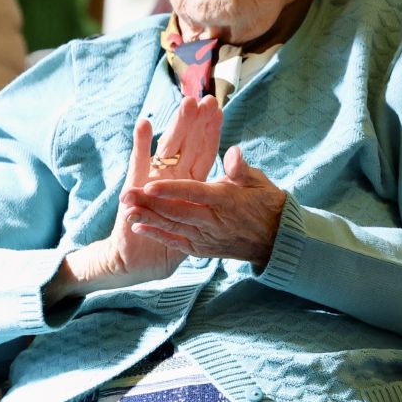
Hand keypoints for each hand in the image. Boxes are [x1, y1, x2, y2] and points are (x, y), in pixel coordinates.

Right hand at [50, 96, 222, 301]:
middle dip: (195, 120)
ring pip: (168, 148)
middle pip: (187, 142)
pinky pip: (139, 163)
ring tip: (185, 103)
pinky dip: (142, 144)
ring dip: (177, 125)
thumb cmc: (175, 235)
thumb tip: (237, 159)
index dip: (211, 130)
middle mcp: (172, 175)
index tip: (218, 106)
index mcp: (190, 180)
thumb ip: (218, 189)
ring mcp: (153, 179)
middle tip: (204, 96)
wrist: (142, 259)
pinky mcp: (135, 188)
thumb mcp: (202, 214)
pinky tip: (145, 124)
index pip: (204, 150)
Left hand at [118, 145, 289, 264]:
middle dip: (149, 204)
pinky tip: (140, 228)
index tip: (150, 185)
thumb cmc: (266, 204)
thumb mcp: (259, 182)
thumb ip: (241, 168)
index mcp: (226, 200)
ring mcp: (208, 237)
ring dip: (148, 219)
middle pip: (177, 212)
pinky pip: (178, 243)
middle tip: (126, 195)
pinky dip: (159, 236)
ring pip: (173, 227)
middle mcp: (214, 221)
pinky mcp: (204, 249)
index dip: (171, 190)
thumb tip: (232, 152)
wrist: (276, 240)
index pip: (194, 193)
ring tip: (126, 211)